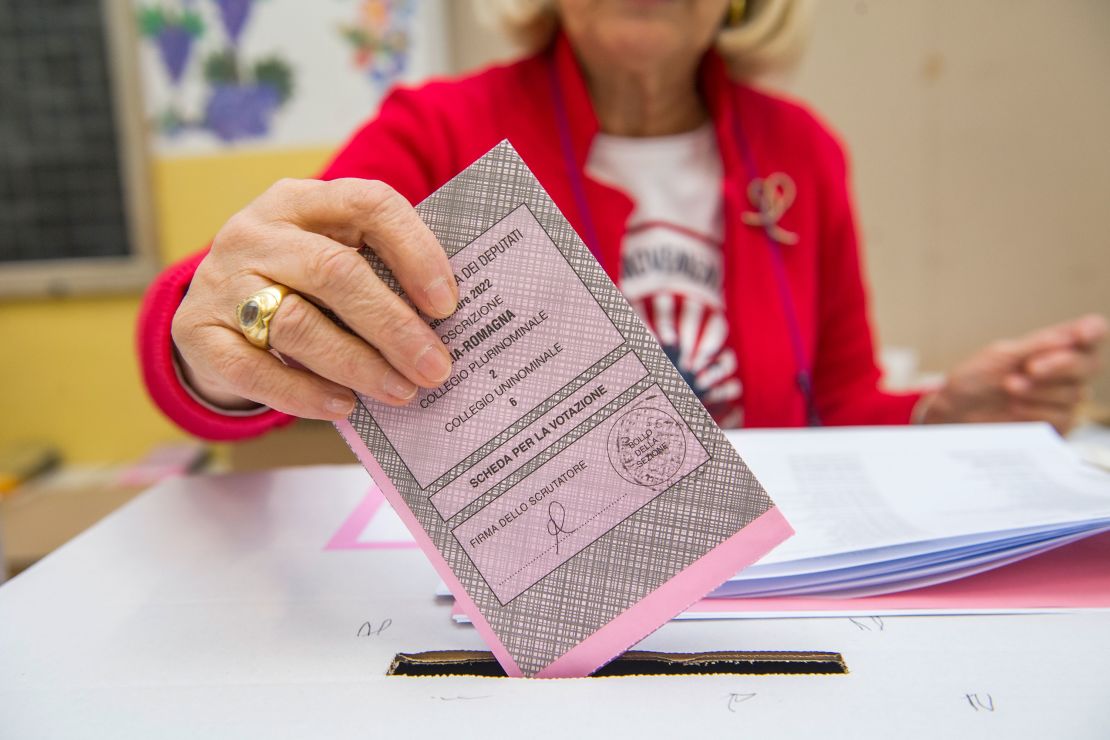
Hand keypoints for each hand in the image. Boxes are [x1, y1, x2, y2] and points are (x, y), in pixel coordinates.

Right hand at [171, 178, 458, 419]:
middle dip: (393, 325)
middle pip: (334, 272)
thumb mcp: (335, 255)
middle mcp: (256, 232)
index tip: (448, 304)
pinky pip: (253, 369)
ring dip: (358, 364)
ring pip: (297, 324)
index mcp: (301, 200)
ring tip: (401, 391)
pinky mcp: (198, 333)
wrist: (215, 308)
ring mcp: (220, 281)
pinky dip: (303, 393)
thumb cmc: (300, 283)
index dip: (414, 251)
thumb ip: (380, 272)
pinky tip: (343, 406)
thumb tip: (445, 325)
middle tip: (435, 367)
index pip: (368, 205)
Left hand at [921, 314, 1107, 432]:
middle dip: (1059, 365)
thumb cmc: (975, 380)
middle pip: (1088, 364)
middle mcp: (1064, 372)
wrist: (954, 413)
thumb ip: (1034, 347)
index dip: (1092, 332)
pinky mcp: (1057, 425)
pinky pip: (1062, 416)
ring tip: (1008, 387)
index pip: (1090, 333)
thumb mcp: (999, 356)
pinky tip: (1014, 407)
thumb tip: (1067, 337)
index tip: (1080, 336)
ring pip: (1073, 393)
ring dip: (1038, 390)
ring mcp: (1062, 399)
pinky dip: (1036, 409)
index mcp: (1053, 346)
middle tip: (1029, 368)